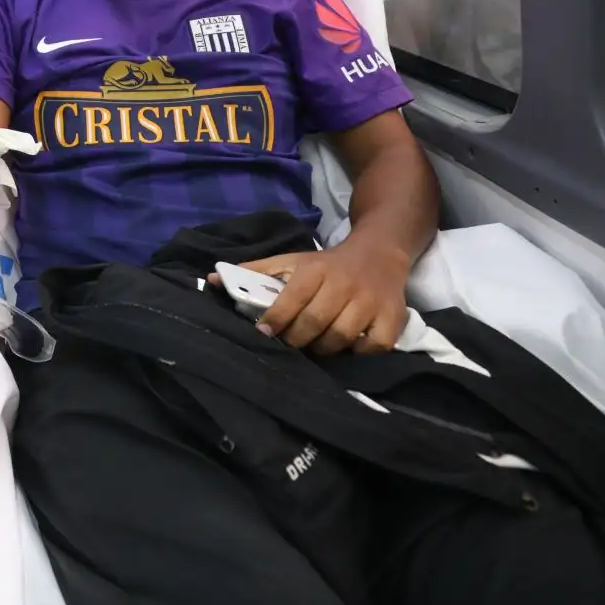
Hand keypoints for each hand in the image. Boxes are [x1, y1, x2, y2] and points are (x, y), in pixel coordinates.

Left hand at [215, 240, 410, 354]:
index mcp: (315, 269)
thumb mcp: (292, 260)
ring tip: (315, 347)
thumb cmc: (326, 264)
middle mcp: (343, 284)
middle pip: (315, 323)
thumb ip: (255, 271)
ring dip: (323, 349)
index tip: (262, 333)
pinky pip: (372, 347)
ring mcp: (370, 302)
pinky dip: (357, 353)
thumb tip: (212, 280)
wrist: (379, 252)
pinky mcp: (391, 319)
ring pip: (340, 337)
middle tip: (289, 344)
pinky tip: (347, 348)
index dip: (274, 320)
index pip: (291, 298)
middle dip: (296, 339)